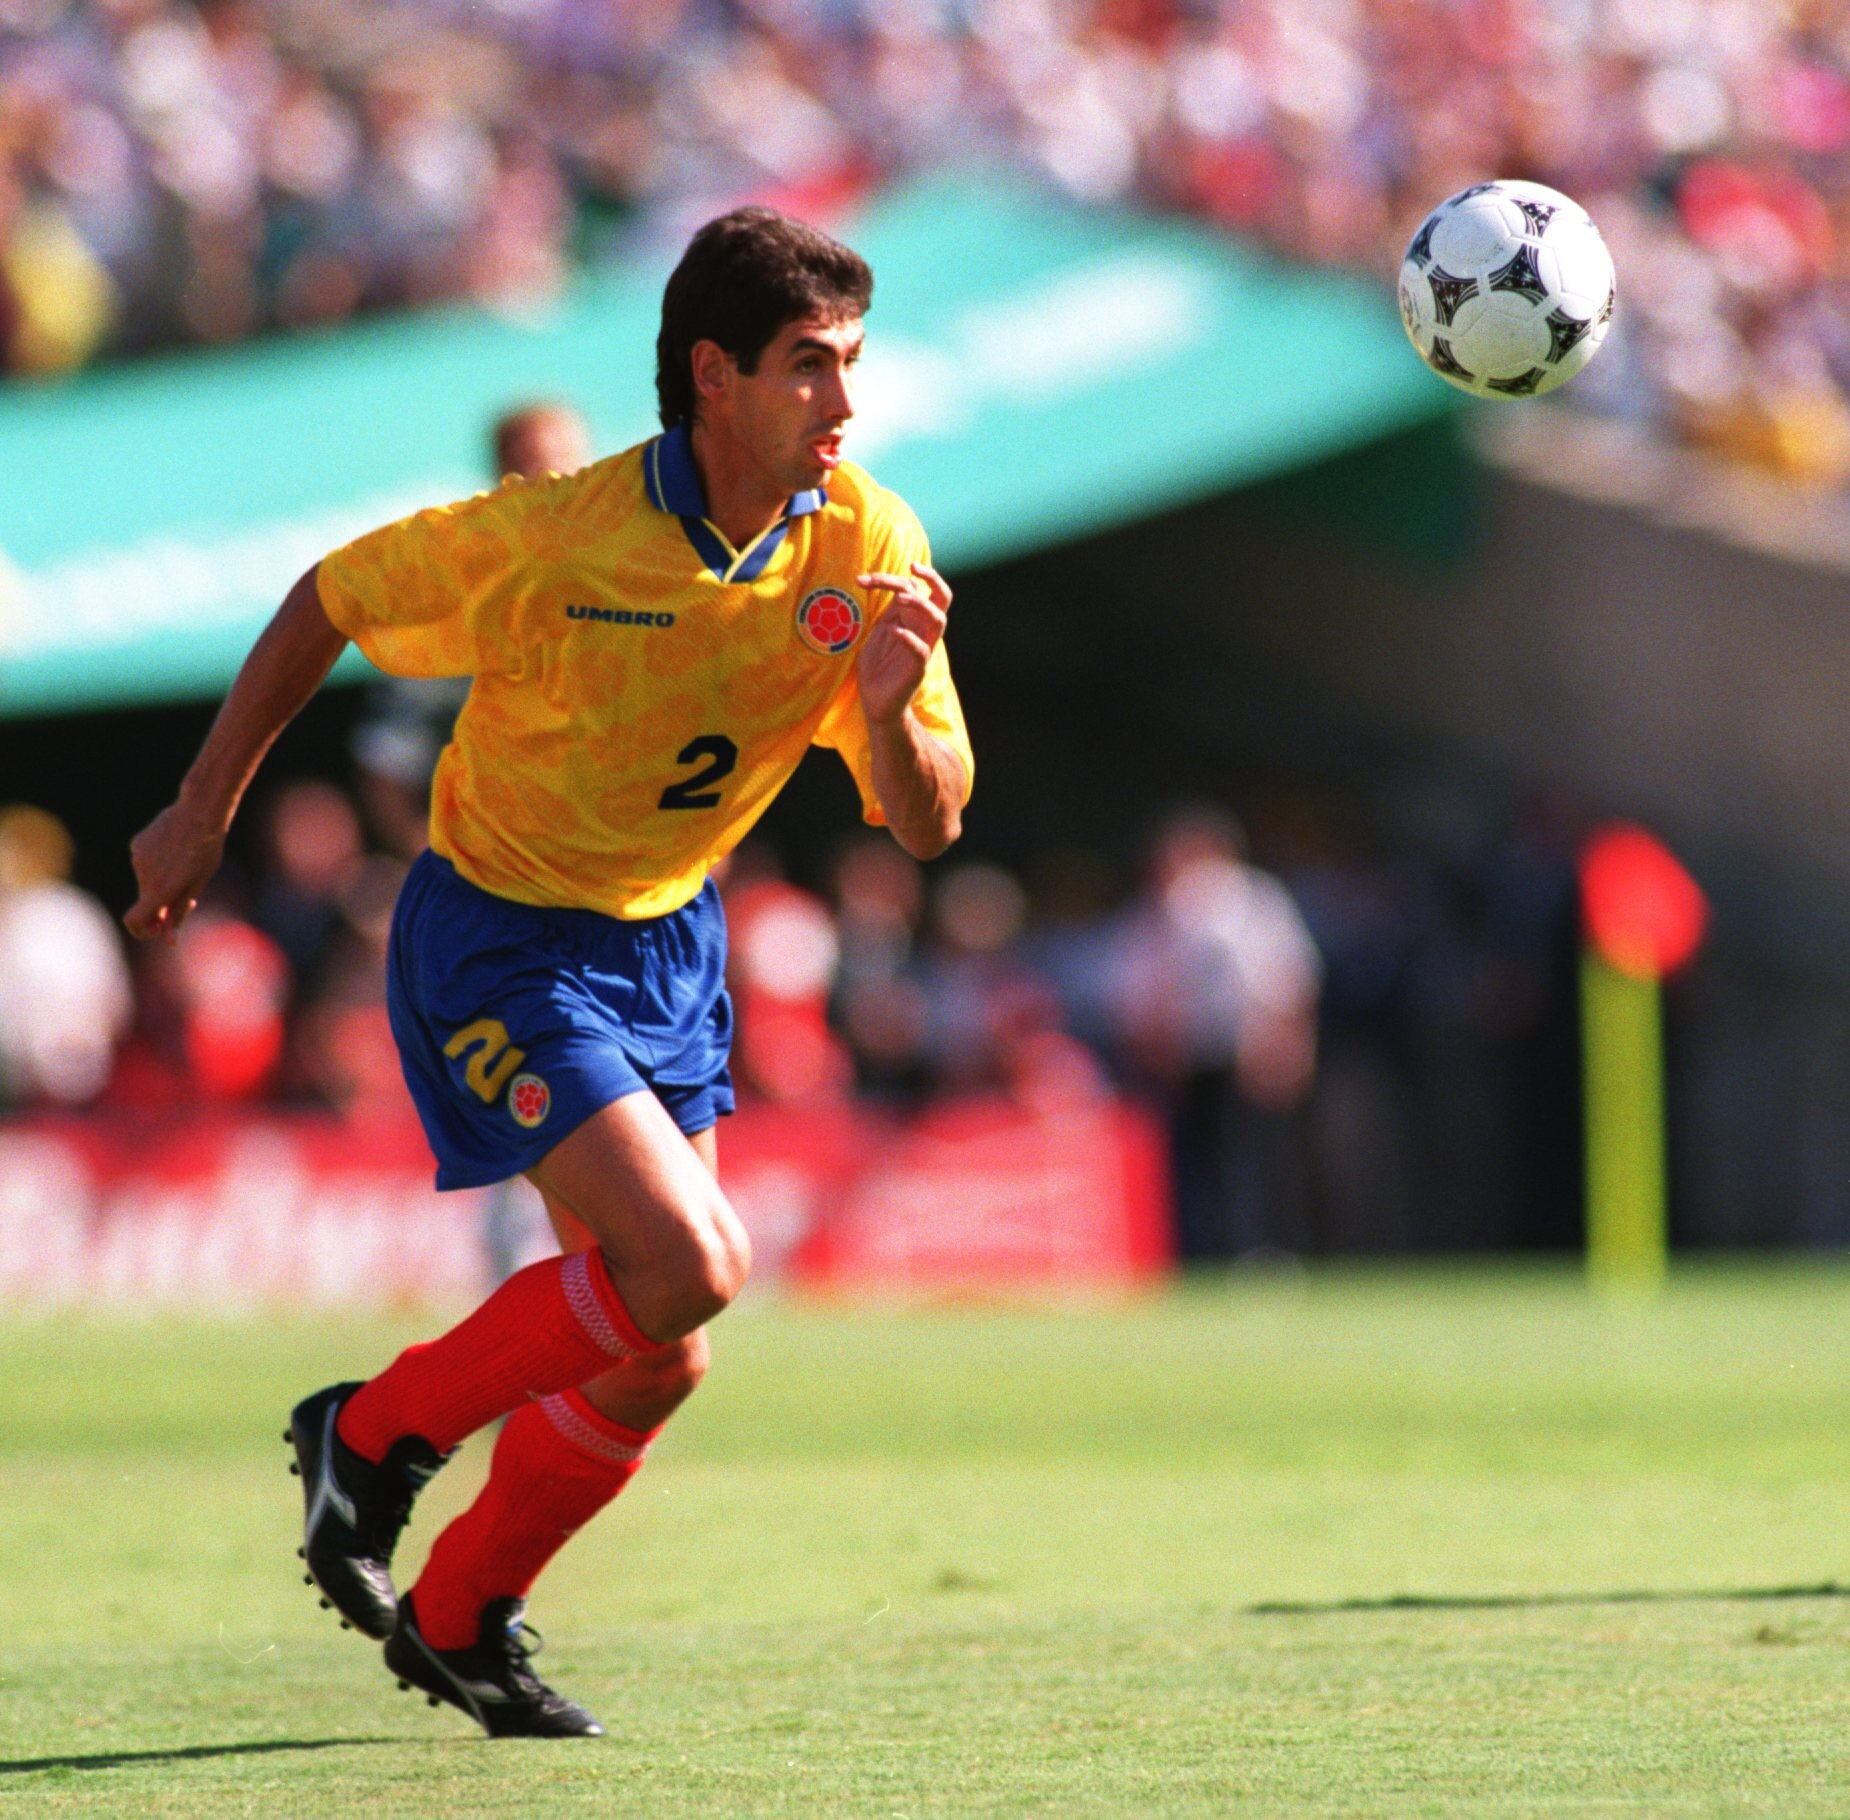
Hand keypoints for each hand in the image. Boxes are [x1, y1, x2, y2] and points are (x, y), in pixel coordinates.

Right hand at [124, 799, 226, 943]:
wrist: (200, 813)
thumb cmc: (206, 851)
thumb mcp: (197, 885)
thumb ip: (178, 912)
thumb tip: (168, 940)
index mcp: (159, 890)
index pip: (133, 921)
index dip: (141, 931)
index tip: (157, 929)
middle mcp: (143, 876)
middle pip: (146, 901)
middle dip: (161, 904)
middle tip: (187, 896)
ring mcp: (137, 859)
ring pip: (146, 880)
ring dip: (162, 880)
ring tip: (186, 862)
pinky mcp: (136, 844)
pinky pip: (144, 862)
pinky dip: (157, 863)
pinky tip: (176, 848)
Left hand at [854, 561, 949, 726]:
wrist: (877, 705)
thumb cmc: (877, 669)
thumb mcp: (878, 634)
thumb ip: (888, 614)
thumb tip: (895, 591)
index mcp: (913, 621)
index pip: (913, 589)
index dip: (887, 579)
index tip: (861, 579)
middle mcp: (923, 631)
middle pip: (942, 597)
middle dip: (932, 578)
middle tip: (913, 566)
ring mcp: (923, 649)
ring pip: (939, 619)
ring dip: (922, 604)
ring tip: (901, 599)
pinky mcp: (917, 669)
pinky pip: (922, 650)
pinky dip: (909, 638)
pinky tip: (894, 631)